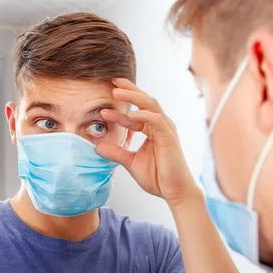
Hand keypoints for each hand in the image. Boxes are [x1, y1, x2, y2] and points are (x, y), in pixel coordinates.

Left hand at [96, 78, 198, 205]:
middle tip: (112, 81)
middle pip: (144, 101)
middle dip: (129, 90)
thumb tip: (97, 146)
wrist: (175, 192)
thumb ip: (116, 153)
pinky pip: (156, 120)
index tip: (102, 107)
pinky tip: (131, 114)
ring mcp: (166, 129)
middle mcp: (160, 125)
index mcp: (152, 130)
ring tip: (117, 92)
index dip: (119, 109)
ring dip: (133, 97)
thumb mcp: (131, 163)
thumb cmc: (158, 177)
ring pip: (150, 105)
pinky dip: (144, 115)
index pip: (135, 113)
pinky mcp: (169, 137)